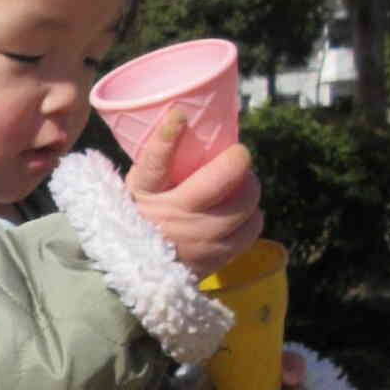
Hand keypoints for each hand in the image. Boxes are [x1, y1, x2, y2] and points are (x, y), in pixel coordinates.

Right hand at [126, 107, 262, 278]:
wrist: (138, 273)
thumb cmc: (141, 217)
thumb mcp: (137, 188)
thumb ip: (158, 162)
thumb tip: (184, 120)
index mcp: (146, 195)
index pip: (154, 164)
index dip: (167, 137)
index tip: (179, 116)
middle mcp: (174, 218)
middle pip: (224, 180)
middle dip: (238, 163)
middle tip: (235, 160)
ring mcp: (199, 241)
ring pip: (247, 205)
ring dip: (248, 190)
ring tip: (239, 188)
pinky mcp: (217, 259)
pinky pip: (252, 229)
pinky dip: (249, 217)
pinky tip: (237, 214)